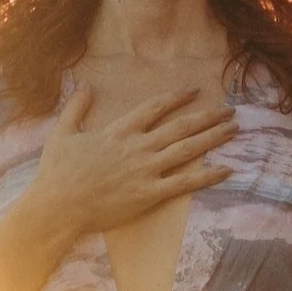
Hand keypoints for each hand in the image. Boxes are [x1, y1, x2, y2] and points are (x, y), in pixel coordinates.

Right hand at [25, 84, 234, 238]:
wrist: (58, 206)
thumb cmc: (57, 172)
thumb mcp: (62, 132)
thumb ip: (76, 107)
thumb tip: (85, 84)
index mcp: (119, 131)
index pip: (155, 107)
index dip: (177, 97)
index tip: (195, 91)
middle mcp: (137, 147)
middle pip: (181, 126)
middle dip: (208, 116)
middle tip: (230, 110)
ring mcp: (145, 170)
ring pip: (188, 150)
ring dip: (213, 138)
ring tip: (234, 130)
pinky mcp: (149, 194)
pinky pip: (185, 183)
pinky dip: (208, 176)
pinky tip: (227, 169)